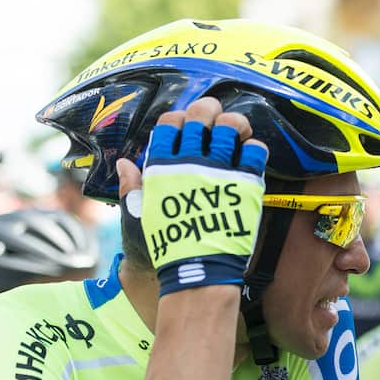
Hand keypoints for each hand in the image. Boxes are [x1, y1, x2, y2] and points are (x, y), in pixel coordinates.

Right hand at [127, 99, 267, 294]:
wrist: (197, 271)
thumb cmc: (168, 246)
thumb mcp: (140, 214)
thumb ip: (132, 186)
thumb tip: (124, 163)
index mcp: (163, 167)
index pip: (169, 123)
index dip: (179, 118)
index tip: (187, 125)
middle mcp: (191, 163)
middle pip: (201, 115)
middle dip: (209, 108)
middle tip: (216, 116)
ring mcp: (219, 171)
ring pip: (231, 126)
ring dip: (236, 122)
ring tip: (238, 130)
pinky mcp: (245, 184)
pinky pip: (255, 150)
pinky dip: (256, 146)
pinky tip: (252, 152)